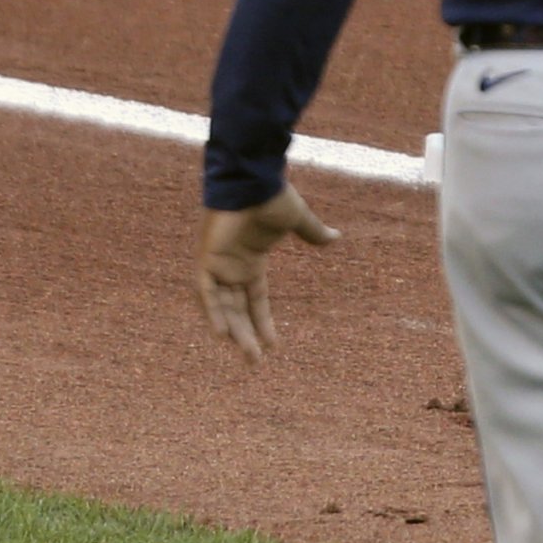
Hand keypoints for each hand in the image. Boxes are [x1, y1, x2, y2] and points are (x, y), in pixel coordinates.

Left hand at [198, 184, 340, 363]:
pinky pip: (206, 293)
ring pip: (222, 308)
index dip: (263, 322)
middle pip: (237, 311)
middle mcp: (231, 268)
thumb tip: (337, 237)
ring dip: (233, 332)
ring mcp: (218, 265)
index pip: (256, 300)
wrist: (253, 180)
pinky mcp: (206, 259)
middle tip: (256, 362)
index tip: (274, 345)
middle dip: (247, 337)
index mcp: (250, 262)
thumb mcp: (297, 221)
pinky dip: (213, 312)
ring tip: (248, 355)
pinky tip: (223, 334)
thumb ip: (312, 233)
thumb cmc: (272, 197)